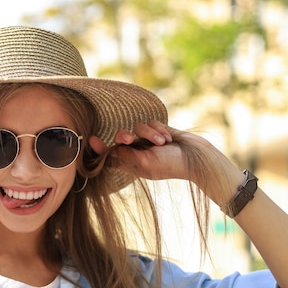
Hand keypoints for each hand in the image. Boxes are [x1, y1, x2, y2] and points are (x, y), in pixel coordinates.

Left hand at [89, 120, 204, 180]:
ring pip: (137, 128)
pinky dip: (159, 129)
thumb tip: (111, 148)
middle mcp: (138, 152)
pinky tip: (169, 139)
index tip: (91, 139)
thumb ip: (126, 155)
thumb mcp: (145, 162)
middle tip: (127, 139)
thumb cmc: (171, 164)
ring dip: (150, 134)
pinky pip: (150, 123)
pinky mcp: (158, 131)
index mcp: (132, 165)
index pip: (111, 156)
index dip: (99, 149)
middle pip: (121, 138)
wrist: (196, 157)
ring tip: (163, 143)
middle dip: (123, 136)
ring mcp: (148, 141)